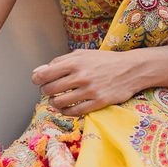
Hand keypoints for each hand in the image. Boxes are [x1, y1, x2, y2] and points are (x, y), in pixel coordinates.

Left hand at [30, 49, 147, 115]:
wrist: (130, 69)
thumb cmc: (103, 61)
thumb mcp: (82, 54)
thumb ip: (60, 62)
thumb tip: (38, 72)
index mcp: (75, 62)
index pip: (45, 74)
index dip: (37, 79)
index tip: (38, 81)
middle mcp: (81, 76)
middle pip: (50, 89)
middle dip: (45, 91)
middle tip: (48, 91)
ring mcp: (90, 91)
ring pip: (60, 102)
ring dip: (54, 103)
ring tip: (56, 100)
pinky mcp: (99, 103)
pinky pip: (75, 112)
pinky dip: (66, 111)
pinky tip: (66, 108)